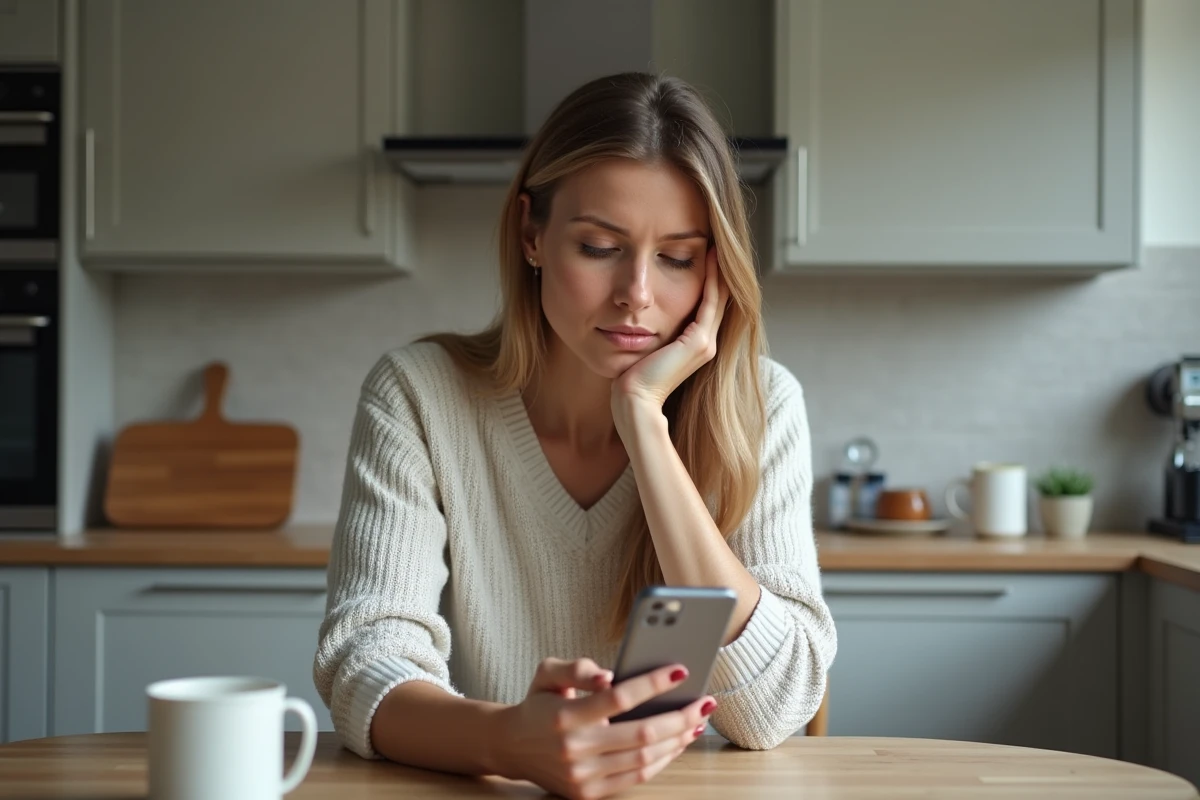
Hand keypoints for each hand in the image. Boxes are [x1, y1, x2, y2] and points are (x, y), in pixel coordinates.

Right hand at [494, 658, 716, 799]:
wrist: (511, 745)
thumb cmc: (538, 702)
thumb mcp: (548, 673)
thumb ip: (578, 668)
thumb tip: (611, 677)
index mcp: (564, 715)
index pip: (618, 698)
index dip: (652, 684)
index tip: (681, 671)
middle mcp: (574, 749)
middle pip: (641, 734)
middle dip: (679, 717)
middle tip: (705, 702)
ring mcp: (582, 775)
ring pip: (644, 759)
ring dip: (677, 740)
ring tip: (696, 721)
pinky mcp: (588, 793)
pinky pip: (635, 777)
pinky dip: (662, 760)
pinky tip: (677, 742)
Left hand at [611, 246, 728, 421]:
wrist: (633, 401)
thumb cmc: (631, 378)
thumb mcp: (644, 347)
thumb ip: (651, 332)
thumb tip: (638, 316)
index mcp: (695, 346)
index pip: (708, 305)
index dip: (708, 279)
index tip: (704, 251)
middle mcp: (706, 344)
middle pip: (719, 299)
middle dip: (717, 270)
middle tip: (715, 241)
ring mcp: (706, 344)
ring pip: (719, 297)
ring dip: (718, 269)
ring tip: (715, 243)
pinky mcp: (698, 342)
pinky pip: (710, 301)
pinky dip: (711, 278)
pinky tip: (709, 256)